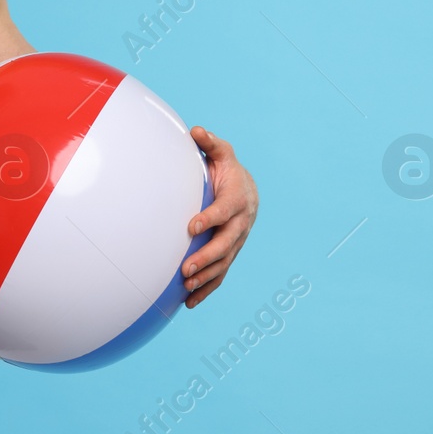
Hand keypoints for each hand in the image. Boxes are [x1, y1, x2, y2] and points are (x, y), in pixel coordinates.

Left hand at [181, 126, 257, 308]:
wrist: (248, 190)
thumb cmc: (227, 169)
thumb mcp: (221, 153)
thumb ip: (210, 143)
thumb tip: (196, 131)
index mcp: (238, 199)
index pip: (223, 211)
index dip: (209, 219)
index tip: (191, 227)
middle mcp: (241, 224)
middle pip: (226, 244)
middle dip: (206, 258)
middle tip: (184, 269)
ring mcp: (237, 241)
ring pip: (224, 263)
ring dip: (206, 277)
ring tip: (185, 287)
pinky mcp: (231, 253)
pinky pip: (221, 274)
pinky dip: (207, 289)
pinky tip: (189, 302)